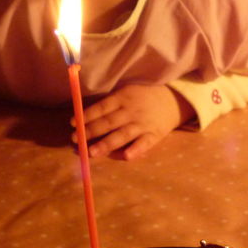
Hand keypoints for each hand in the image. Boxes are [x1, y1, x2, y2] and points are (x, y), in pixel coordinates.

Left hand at [75, 85, 193, 160]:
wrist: (174, 98)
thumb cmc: (143, 95)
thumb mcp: (127, 91)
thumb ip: (110, 103)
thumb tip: (84, 116)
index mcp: (123, 97)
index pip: (101, 107)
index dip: (86, 116)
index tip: (73, 124)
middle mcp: (131, 110)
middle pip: (108, 122)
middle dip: (90, 132)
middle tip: (75, 140)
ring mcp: (143, 123)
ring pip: (122, 135)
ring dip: (106, 144)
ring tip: (91, 152)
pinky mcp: (154, 135)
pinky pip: (144, 143)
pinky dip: (136, 150)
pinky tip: (126, 156)